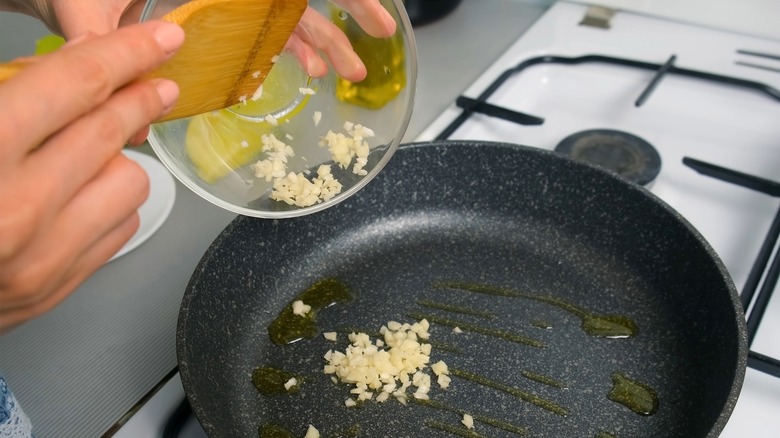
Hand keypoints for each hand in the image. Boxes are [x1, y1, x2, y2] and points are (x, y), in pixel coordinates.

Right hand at [0, 20, 183, 332]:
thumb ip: (11, 89)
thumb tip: (78, 61)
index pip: (75, 84)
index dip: (128, 52)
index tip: (161, 40)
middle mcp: (17, 207)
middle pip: (109, 131)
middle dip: (140, 97)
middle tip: (156, 85)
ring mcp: (41, 255)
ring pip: (129, 182)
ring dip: (116, 161)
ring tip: (84, 157)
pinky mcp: (55, 286)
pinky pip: (120, 228)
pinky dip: (108, 205)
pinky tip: (78, 198)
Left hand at [6, 0, 397, 81]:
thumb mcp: (84, 7)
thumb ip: (105, 49)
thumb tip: (129, 113)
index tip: (369, 8)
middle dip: (343, 17)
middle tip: (377, 39)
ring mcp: (223, 0)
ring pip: (286, 15)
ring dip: (321, 42)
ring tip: (346, 71)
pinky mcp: (218, 16)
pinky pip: (264, 31)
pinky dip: (288, 49)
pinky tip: (304, 69)